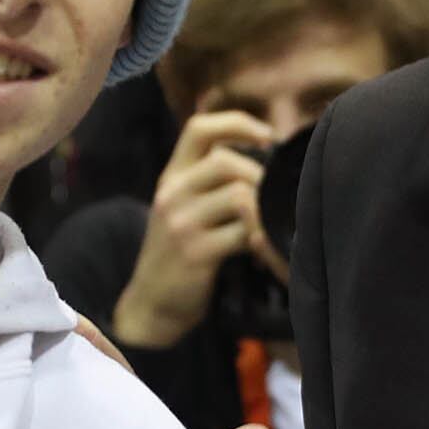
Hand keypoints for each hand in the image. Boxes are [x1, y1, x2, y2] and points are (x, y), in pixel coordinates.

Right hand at [110, 109, 275, 350]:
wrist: (152, 305)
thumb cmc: (180, 255)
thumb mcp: (184, 209)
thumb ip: (212, 183)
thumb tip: (270, 158)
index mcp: (172, 176)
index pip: (199, 128)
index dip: (238, 123)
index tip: (267, 136)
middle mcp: (172, 193)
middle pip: (227, 161)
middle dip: (262, 177)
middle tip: (276, 200)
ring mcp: (181, 223)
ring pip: (240, 195)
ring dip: (265, 211)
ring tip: (271, 226)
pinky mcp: (195, 252)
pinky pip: (244, 234)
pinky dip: (263, 240)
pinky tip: (264, 251)